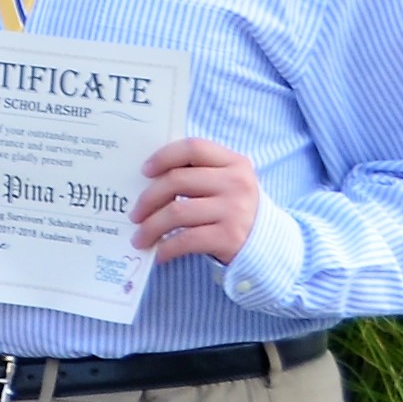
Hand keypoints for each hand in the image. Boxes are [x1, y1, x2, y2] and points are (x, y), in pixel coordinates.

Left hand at [133, 136, 262, 264]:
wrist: (268, 245)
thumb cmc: (234, 211)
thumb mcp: (225, 184)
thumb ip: (197, 173)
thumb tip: (146, 178)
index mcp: (235, 163)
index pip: (193, 148)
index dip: (164, 156)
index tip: (144, 171)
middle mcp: (237, 183)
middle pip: (177, 180)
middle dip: (147, 199)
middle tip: (134, 214)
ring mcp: (235, 210)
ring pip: (176, 212)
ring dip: (150, 227)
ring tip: (139, 238)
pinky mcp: (230, 237)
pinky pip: (185, 240)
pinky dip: (165, 248)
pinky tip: (158, 253)